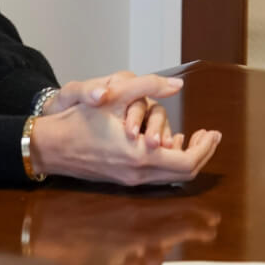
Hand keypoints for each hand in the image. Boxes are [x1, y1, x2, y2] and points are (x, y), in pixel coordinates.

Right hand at [30, 75, 221, 184]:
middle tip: (210, 135)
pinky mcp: (123, 179)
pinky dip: (169, 161)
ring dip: (186, 157)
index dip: (206, 148)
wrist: (50, 146)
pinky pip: (157, 176)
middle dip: (202, 153)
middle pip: (184, 173)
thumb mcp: (113, 95)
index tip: (214, 132)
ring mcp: (131, 180)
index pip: (187, 163)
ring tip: (194, 137)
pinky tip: (168, 142)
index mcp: (140, 156)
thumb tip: (178, 84)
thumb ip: (148, 86)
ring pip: (171, 177)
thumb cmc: (80, 120)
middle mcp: (138, 173)